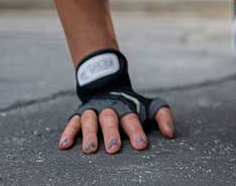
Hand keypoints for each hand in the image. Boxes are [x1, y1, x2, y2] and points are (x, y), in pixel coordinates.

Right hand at [58, 94, 174, 153]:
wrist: (108, 85)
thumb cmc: (132, 104)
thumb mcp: (149, 106)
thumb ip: (162, 116)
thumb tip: (170, 133)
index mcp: (127, 108)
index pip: (132, 120)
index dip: (137, 132)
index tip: (141, 145)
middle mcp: (109, 109)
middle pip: (110, 119)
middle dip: (112, 134)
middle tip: (114, 149)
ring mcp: (93, 110)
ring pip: (90, 120)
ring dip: (90, 134)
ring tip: (90, 149)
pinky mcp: (79, 114)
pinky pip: (72, 122)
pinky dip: (68, 132)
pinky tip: (65, 145)